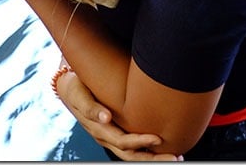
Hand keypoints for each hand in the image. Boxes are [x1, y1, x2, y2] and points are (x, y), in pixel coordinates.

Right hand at [54, 60, 182, 160]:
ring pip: (134, 154)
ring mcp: (111, 137)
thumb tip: (106, 118)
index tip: (159, 138)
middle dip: (153, 158)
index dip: (141, 142)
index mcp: (99, 130)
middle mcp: (106, 137)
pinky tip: (164, 148)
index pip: (123, 142)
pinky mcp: (116, 132)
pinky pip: (133, 147)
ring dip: (154, 158)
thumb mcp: (80, 96)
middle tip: (176, 157)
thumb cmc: (77, 88)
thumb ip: (92, 108)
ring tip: (176, 157)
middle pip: (131, 155)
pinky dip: (148, 150)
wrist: (70, 87)